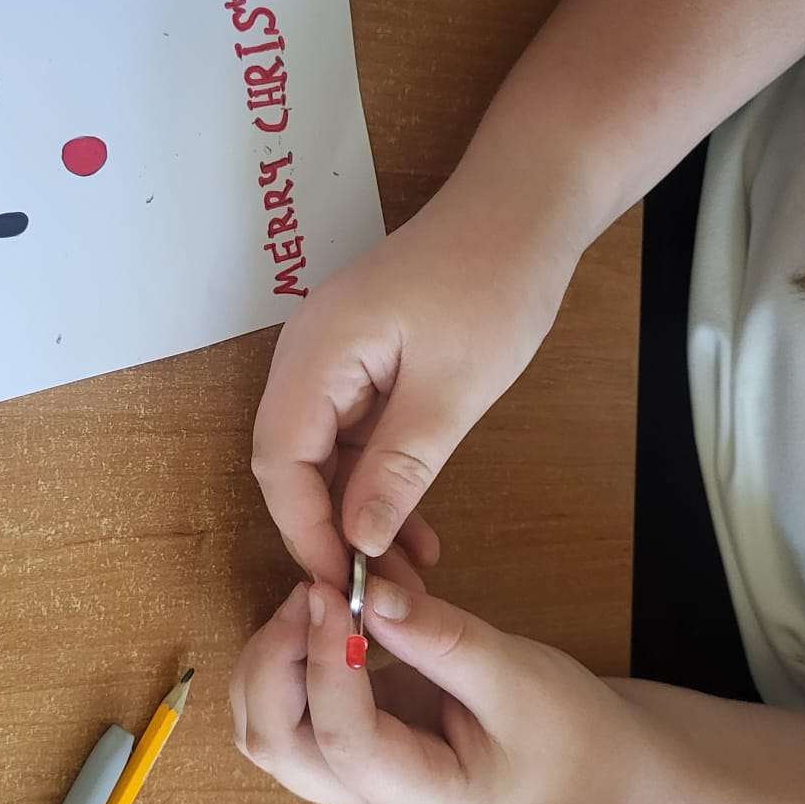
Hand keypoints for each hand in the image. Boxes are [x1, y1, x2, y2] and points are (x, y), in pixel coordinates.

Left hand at [230, 567, 612, 803]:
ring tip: (316, 599)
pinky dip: (284, 659)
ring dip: (271, 660)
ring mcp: (347, 774)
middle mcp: (367, 796)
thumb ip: (443, 641)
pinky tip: (324, 617)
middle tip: (312, 590)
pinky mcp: (342, 741)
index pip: (343, 739)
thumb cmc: (559, 729)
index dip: (325, 662)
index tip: (328, 592)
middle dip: (275, 662)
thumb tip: (374, 595)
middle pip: (275, 744)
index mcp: (418, 798)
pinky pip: (284, 707)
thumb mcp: (518, 678)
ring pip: (264, 728)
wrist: (577, 761)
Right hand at [252, 194, 577, 586]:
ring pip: (322, 457)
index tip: (345, 586)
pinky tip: (413, 528)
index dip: (305, 530)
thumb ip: (398, 468)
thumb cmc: (492, 282)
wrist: (525, 208)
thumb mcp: (452, 390)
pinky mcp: (360, 364)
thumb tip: (358, 542)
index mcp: (315, 352)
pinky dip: (376, 482)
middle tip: (375, 595)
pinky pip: (351, 437)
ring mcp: (332, 359)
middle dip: (328, 532)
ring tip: (405, 574)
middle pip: (289, 463)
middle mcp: (306, 356)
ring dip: (357, 515)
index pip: (279, 460)